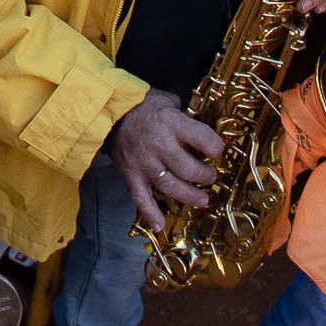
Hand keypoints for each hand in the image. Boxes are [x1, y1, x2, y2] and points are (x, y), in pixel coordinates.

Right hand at [109, 90, 224, 229]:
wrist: (108, 110)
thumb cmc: (141, 104)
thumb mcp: (168, 101)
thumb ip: (185, 115)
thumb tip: (204, 127)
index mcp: (171, 122)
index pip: (203, 139)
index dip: (216, 148)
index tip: (217, 151)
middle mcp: (159, 144)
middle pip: (189, 169)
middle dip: (206, 176)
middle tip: (210, 177)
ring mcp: (144, 162)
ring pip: (171, 187)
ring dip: (190, 196)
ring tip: (202, 200)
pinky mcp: (131, 174)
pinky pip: (140, 197)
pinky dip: (150, 213)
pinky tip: (160, 225)